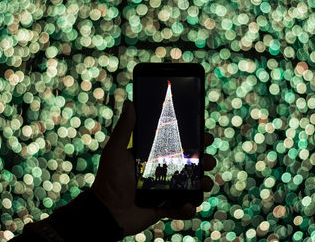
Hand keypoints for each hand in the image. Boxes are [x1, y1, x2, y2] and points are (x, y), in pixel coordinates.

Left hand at [91, 100, 215, 235]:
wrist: (105, 210)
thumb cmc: (109, 177)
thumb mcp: (115, 150)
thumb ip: (124, 128)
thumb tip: (130, 102)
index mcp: (155, 156)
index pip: (179, 145)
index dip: (195, 140)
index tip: (206, 136)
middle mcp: (163, 171)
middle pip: (192, 164)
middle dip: (206, 161)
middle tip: (208, 161)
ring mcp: (165, 190)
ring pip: (192, 186)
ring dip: (203, 184)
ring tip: (204, 183)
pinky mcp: (164, 207)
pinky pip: (181, 208)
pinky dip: (188, 208)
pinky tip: (187, 206)